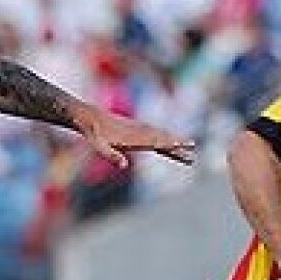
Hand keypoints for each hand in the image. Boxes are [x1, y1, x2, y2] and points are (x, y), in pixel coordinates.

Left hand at [80, 112, 196, 167]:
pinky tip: (169, 140)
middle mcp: (137, 131)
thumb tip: (124, 164)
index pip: (155, 141)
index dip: (169, 144)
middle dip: (177, 143)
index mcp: (132, 137)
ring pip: (159, 135)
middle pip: (161, 138)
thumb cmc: (91, 132)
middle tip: (193, 149)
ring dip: (174, 140)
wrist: (87, 115)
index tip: (182, 145)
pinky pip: (153, 134)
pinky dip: (164, 137)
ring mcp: (136, 129)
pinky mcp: (133, 129)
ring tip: (189, 145)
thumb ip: (110, 154)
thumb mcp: (97, 144)